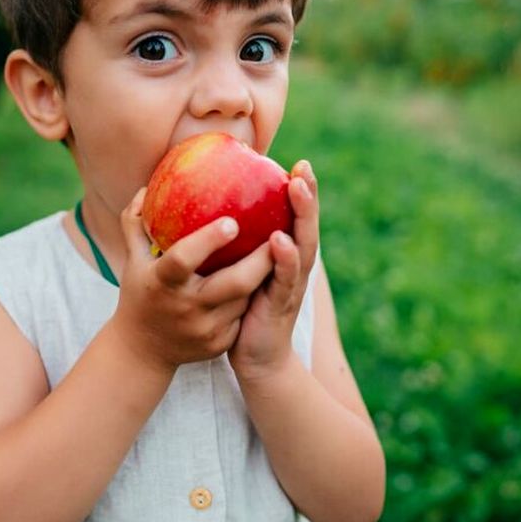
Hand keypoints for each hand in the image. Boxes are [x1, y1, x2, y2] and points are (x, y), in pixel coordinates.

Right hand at [107, 188, 276, 374]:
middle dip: (261, 259)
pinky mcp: (219, 344)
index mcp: (162, 282)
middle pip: (234, 283)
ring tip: (278, 250)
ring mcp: (205, 330)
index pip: (183, 259)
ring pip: (245, 298)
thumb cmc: (139, 294)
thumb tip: (146, 188)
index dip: (208, 240)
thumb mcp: (132, 261)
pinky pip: (243, 314)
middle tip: (279, 232)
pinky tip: (265, 279)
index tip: (233, 221)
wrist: (141, 351)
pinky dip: (252, 296)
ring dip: (261, 276)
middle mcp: (185, 308)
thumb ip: (135, 223)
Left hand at [229, 159, 319, 380]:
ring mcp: (291, 286)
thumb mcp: (243, 272)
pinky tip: (279, 241)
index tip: (298, 161)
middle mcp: (295, 267)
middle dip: (307, 196)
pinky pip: (283, 279)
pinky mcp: (281, 306)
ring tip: (296, 189)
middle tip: (303, 168)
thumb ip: (239, 245)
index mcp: (286, 257)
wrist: (256, 360)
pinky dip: (284, 259)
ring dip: (301, 217)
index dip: (300, 191)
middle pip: (306, 225)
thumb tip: (213, 211)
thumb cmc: (243, 311)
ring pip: (302, 247)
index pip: (296, 218)